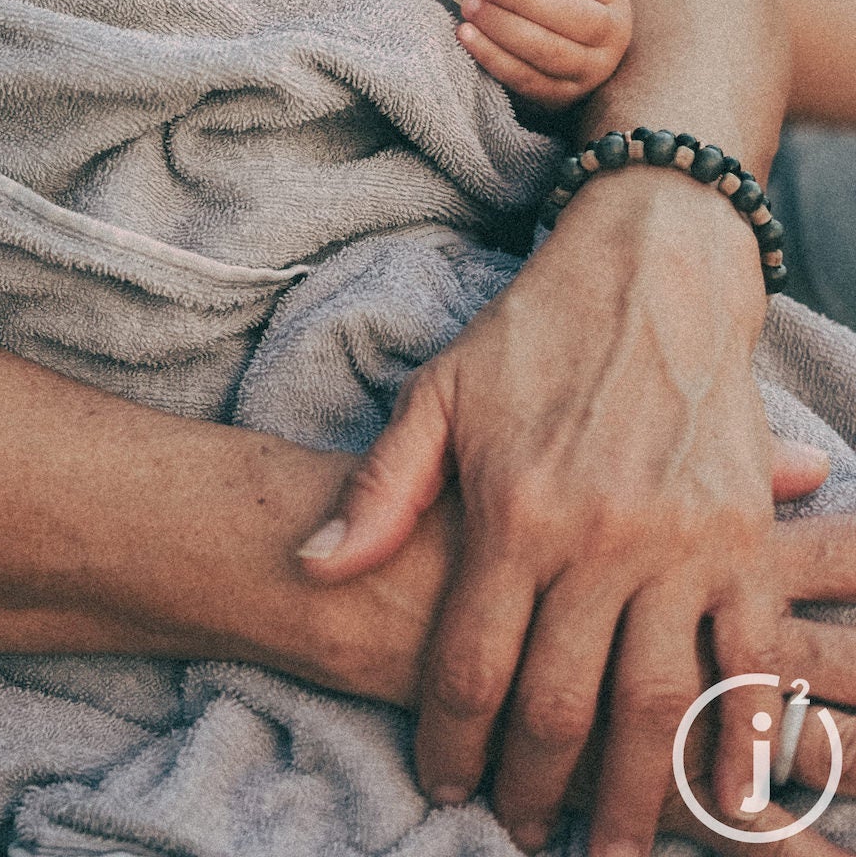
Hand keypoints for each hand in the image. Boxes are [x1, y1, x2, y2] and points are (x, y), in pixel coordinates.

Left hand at [297, 167, 777, 856]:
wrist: (653, 267)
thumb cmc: (533, 332)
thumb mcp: (437, 395)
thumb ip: (380, 492)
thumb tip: (313, 567)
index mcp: (515, 510)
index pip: (470, 662)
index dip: (450, 739)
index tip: (441, 783)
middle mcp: (600, 539)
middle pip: (562, 704)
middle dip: (535, 785)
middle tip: (519, 831)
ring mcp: (682, 543)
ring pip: (657, 705)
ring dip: (633, 793)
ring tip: (606, 845)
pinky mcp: (743, 538)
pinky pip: (751, 662)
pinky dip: (742, 739)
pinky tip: (721, 795)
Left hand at [456, 0, 632, 108]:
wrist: (567, 43)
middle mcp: (611, 33)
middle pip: (569, 17)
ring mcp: (592, 69)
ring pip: (549, 52)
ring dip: (502, 28)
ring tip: (470, 7)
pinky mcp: (563, 96)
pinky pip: (526, 79)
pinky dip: (492, 57)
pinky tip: (466, 35)